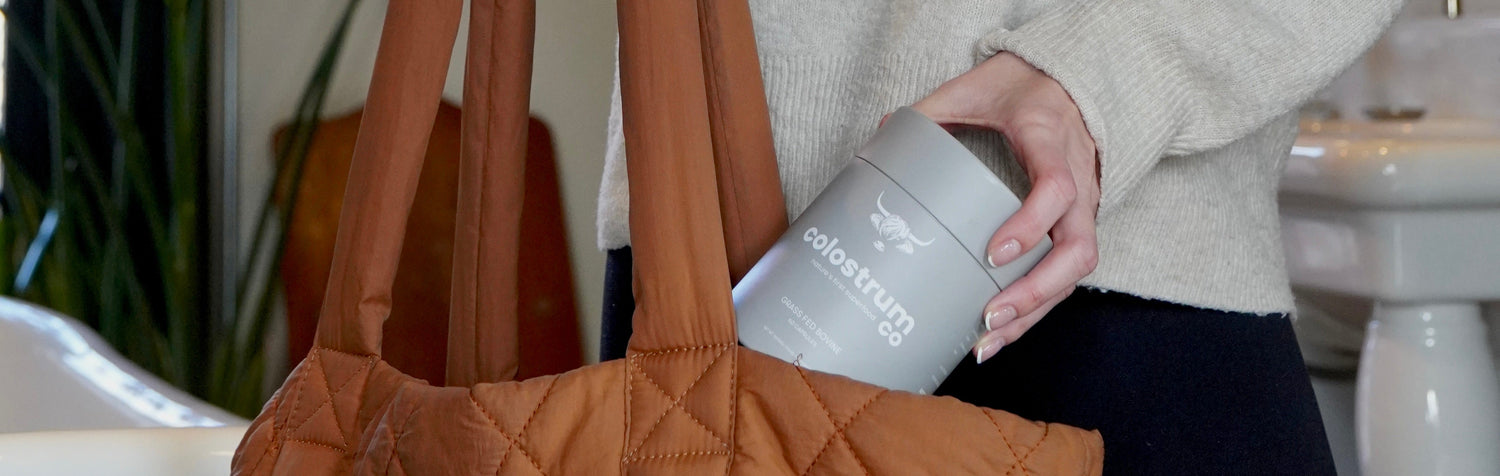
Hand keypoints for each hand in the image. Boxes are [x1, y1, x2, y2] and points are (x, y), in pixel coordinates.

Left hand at [908, 52, 1098, 363]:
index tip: (992, 252)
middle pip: (1079, 249)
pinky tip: (999, 333)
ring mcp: (1084, 206)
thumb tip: (882, 136)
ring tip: (987, 341)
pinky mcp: (1077, 225)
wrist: (1074, 83)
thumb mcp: (976, 86)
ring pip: (1075, 271)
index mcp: (1051, 140)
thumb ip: (931, 110)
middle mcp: (1079, 179)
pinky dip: (1036, 308)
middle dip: (1036, 291)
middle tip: (989, 316)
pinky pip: (1065, 274)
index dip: (1031, 224)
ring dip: (1034, 312)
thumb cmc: (1024, 87)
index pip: (1056, 187)